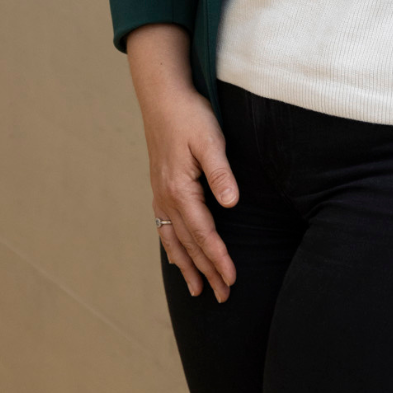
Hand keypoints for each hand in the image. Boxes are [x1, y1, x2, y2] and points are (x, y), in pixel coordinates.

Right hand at [127, 23, 237, 302]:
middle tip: (224, 297)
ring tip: (199, 291)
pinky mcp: (160, 189)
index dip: (218, 258)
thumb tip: (231, 203)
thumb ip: (220, 173)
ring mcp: (160, 195)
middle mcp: (166, 198)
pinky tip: (177, 257)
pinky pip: (165, 228)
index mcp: (179, 190)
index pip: (203, 234)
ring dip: (187, 266)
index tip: (232, 280)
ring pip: (174, 240)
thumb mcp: (209, 141)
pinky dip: (173, 248)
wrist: (162, 96)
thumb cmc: (189, 116)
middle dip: (207, 271)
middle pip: (189, 244)